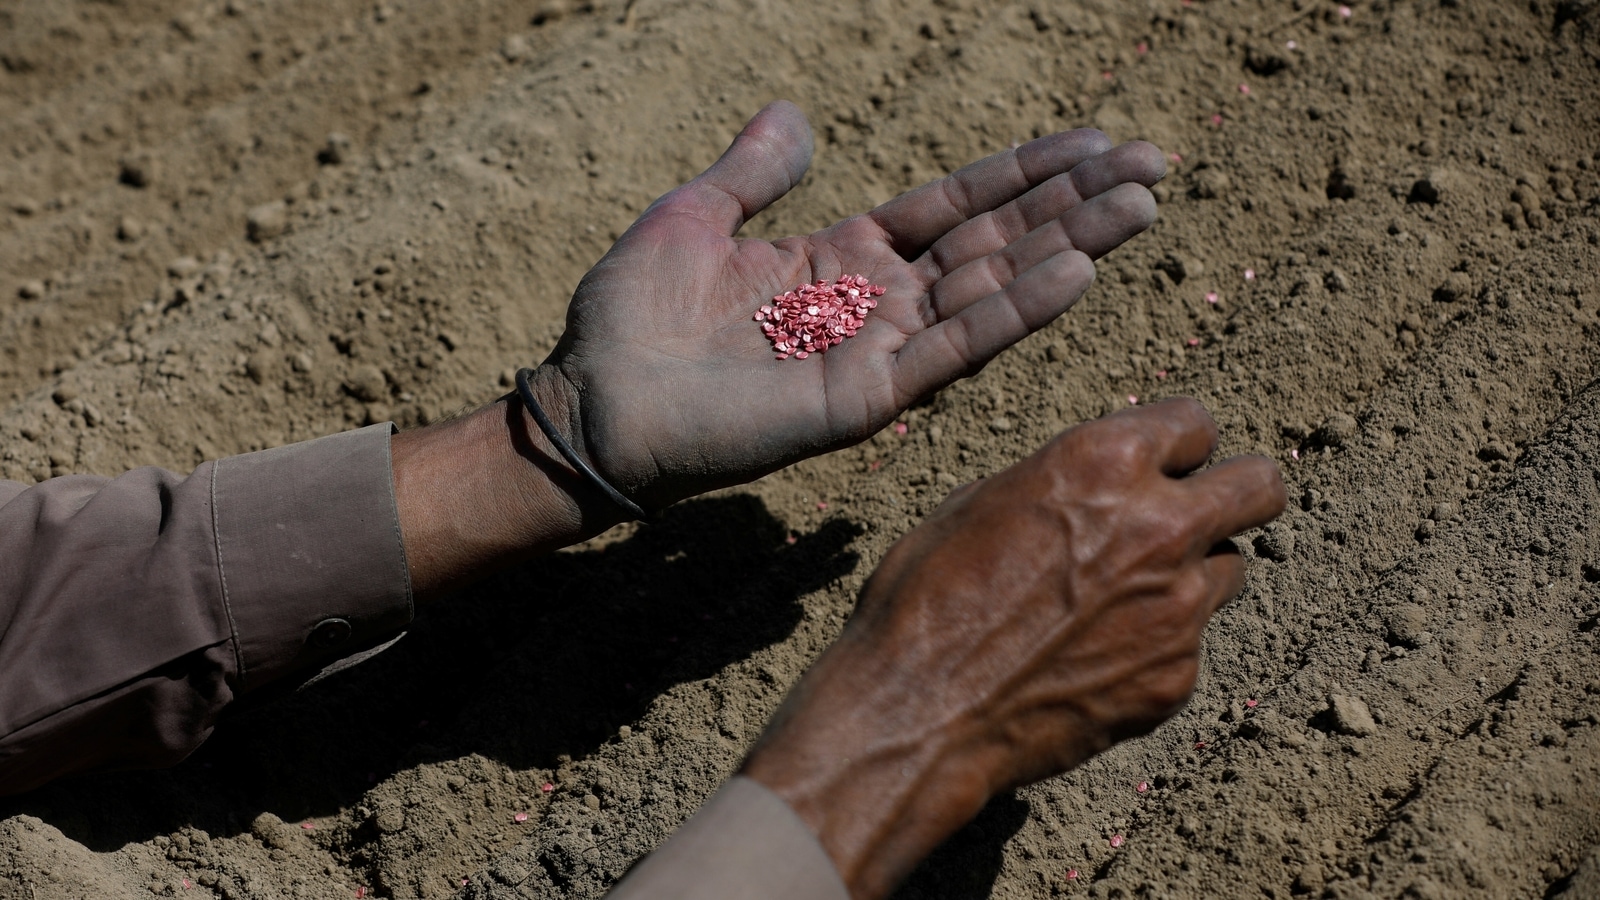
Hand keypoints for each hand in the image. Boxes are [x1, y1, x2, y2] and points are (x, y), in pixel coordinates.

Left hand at [526, 100, 1166, 510]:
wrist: (593, 399)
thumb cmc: (631, 315)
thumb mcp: (695, 216)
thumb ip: (755, 172)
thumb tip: (795, 113)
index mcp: (841, 256)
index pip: (955, 205)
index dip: (1024, 172)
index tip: (1098, 141)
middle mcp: (874, 302)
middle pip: (994, 240)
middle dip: (1072, 203)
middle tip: (1154, 164)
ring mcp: (876, 350)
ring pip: (991, 288)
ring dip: (1068, 247)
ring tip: (1142, 206)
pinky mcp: (865, 398)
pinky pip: (953, 349)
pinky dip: (1015, 311)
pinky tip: (1076, 271)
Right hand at [739, 399, 1285, 898]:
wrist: (918, 710)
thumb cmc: (924, 598)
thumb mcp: (979, 503)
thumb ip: (1060, 484)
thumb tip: (1089, 489)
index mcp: (1104, 463)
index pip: (1196, 422)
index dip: (1174, 444)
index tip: (1160, 463)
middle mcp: (1161, 526)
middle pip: (1261, 486)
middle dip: (1235, 493)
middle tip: (1198, 513)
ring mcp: (1179, 608)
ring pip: (1231, 570)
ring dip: (1192, 575)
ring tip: (1122, 600)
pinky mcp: (1176, 678)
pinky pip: (1187, 646)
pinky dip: (1152, 647)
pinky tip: (1089, 660)